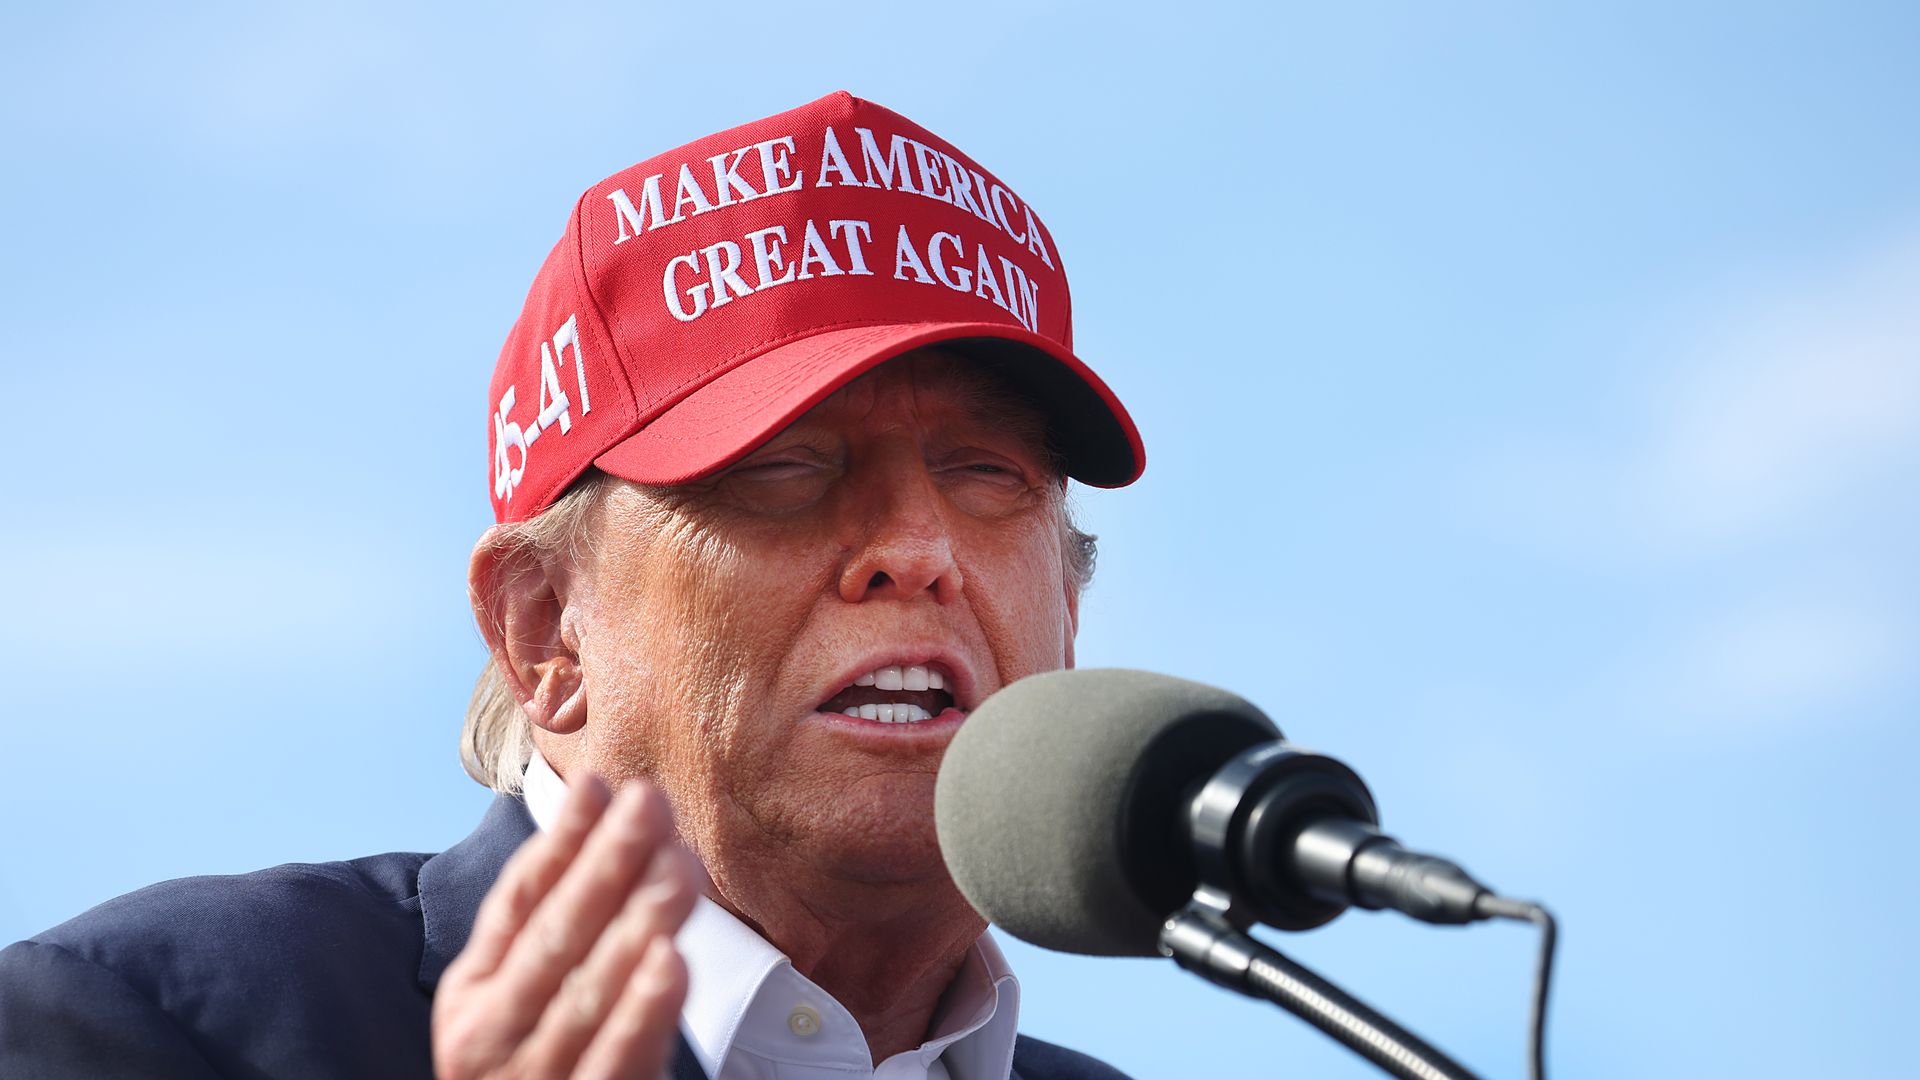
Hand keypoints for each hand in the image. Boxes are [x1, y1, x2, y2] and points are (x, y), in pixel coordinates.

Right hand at [434, 778, 700, 1078]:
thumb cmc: (540, 1064)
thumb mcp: (524, 994)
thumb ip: (552, 913)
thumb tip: (596, 798)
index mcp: (475, 991)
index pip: (517, 900)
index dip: (560, 839)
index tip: (599, 781)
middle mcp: (490, 1034)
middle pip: (553, 936)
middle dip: (605, 865)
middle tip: (651, 805)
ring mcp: (532, 1079)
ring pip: (586, 993)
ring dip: (636, 924)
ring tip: (677, 870)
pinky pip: (615, 1060)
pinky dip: (641, 1011)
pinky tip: (671, 962)